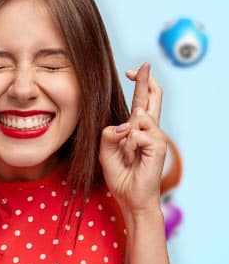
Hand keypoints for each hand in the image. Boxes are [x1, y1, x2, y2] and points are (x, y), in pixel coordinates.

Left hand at [99, 63, 167, 216]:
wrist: (129, 197)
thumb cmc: (119, 174)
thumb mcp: (105, 150)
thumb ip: (109, 134)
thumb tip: (126, 124)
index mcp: (136, 129)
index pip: (141, 102)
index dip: (140, 84)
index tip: (133, 70)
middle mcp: (149, 130)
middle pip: (152, 99)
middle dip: (146, 81)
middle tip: (143, 66)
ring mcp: (156, 137)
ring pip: (137, 118)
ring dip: (125, 136)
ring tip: (127, 154)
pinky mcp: (158, 146)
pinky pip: (136, 134)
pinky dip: (129, 146)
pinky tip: (133, 158)